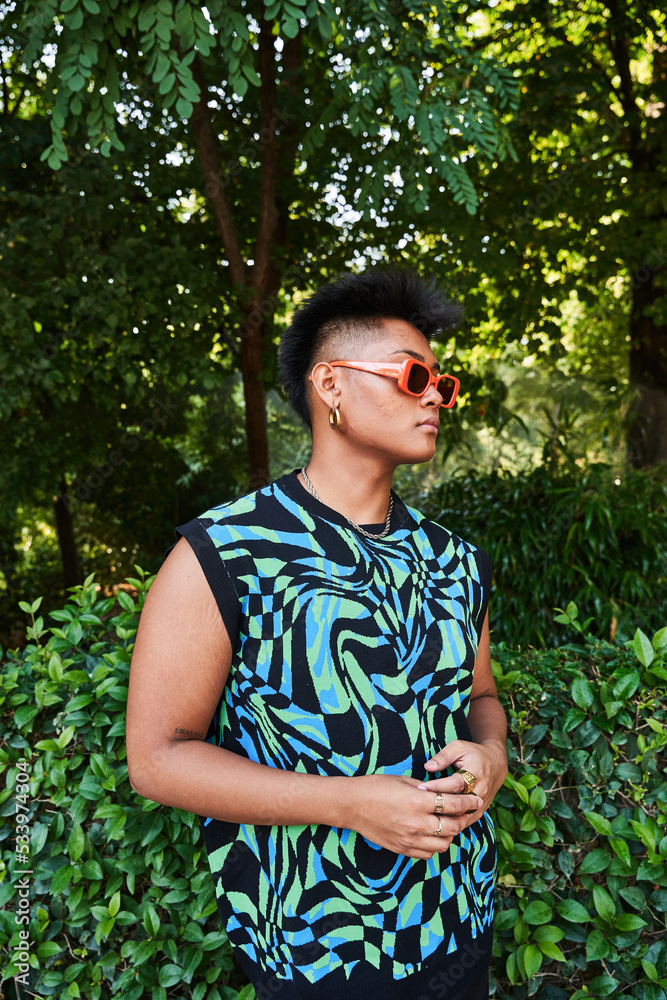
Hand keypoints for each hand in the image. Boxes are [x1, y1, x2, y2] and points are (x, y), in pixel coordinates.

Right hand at [346, 773, 485, 859]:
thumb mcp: (404, 781)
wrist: (352, 805)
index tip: (475, 799)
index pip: (453, 804)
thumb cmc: (376, 787)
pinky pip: (428, 854)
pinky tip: (432, 835)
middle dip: (464, 819)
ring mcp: (410, 839)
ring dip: (450, 834)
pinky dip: (435, 846)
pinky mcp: (403, 849)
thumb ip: (426, 789)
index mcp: (418, 801)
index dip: (467, 802)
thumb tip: (443, 793)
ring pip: (443, 844)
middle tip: (467, 813)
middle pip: (453, 827)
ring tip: (449, 825)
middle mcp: (417, 823)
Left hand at [419, 739, 507, 827]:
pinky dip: (453, 824)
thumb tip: (427, 766)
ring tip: (427, 815)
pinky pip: (467, 821)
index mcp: (476, 773)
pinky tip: (439, 823)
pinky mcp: (481, 810)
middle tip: (420, 804)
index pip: (455, 784)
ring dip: (446, 817)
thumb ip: (443, 757)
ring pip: (463, 816)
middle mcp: (481, 790)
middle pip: (459, 803)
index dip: (438, 786)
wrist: (496, 764)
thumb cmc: (474, 753)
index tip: (421, 788)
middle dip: (439, 804)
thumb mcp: (458, 747)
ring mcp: (482, 802)